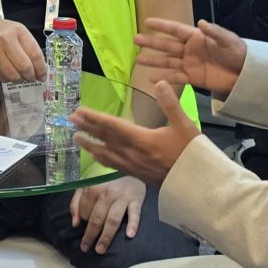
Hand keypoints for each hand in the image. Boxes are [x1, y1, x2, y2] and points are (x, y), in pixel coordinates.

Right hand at [0, 14, 44, 82]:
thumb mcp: (14, 29)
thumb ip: (27, 45)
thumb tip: (38, 66)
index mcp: (17, 31)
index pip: (35, 54)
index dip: (41, 68)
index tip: (43, 75)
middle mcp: (5, 41)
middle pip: (24, 67)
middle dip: (31, 77)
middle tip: (32, 78)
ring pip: (13, 76)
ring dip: (19, 80)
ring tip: (20, 77)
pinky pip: (1, 78)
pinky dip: (7, 79)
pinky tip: (7, 74)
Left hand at [68, 176, 144, 253]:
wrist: (129, 166)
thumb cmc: (105, 179)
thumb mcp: (86, 185)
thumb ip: (77, 203)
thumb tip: (75, 223)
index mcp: (93, 187)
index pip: (85, 211)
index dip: (84, 220)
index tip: (85, 226)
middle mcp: (107, 193)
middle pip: (97, 219)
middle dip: (90, 236)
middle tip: (86, 249)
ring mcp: (122, 197)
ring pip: (113, 220)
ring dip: (106, 237)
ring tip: (100, 249)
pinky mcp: (136, 199)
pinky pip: (135, 213)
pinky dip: (133, 224)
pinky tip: (129, 235)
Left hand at [73, 81, 200, 185]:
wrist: (195, 185)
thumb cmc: (190, 154)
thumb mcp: (184, 125)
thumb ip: (170, 103)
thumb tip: (159, 82)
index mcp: (141, 139)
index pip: (112, 126)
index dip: (94, 118)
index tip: (79, 112)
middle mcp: (131, 153)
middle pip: (104, 139)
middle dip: (87, 128)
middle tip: (71, 120)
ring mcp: (132, 166)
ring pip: (105, 154)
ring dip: (90, 145)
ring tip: (77, 139)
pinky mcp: (136, 174)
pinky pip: (112, 165)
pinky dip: (101, 158)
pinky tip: (98, 157)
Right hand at [131, 16, 247, 99]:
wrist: (245, 74)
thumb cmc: (238, 53)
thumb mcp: (228, 41)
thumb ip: (214, 32)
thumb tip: (200, 23)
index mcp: (197, 37)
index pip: (176, 30)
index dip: (162, 26)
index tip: (147, 22)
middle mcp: (190, 49)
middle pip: (167, 45)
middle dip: (152, 43)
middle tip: (136, 40)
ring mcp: (190, 64)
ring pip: (168, 61)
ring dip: (153, 61)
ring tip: (138, 60)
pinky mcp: (193, 78)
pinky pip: (176, 77)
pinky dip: (164, 78)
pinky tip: (152, 79)